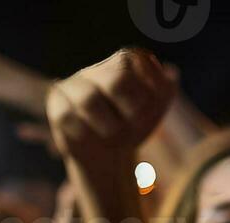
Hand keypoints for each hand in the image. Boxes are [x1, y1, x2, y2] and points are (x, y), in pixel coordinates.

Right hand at [45, 48, 175, 164]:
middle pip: (119, 81)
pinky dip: (86, 134)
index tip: (150, 112)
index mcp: (125, 62)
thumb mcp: (157, 108)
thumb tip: (172, 75)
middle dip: (133, 111)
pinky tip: (91, 136)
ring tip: (113, 134)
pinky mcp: (57, 104)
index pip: (142, 66)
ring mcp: (75, 85)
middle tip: (134, 125)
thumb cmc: (134, 125)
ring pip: (90, 100)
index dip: (150, 97)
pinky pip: (67, 117)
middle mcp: (98, 69)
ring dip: (110, 126)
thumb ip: (167, 88)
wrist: (109, 154)